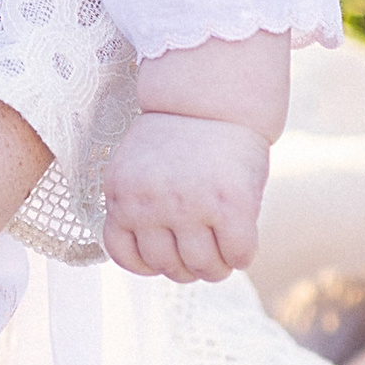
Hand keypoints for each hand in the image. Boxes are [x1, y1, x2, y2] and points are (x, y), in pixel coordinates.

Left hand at [101, 111, 269, 281]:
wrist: (213, 96)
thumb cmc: (179, 137)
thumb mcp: (140, 170)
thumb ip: (140, 208)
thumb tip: (157, 261)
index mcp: (121, 194)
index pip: (126, 256)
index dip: (150, 263)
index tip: (167, 253)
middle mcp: (150, 203)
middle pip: (169, 267)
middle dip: (188, 267)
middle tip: (203, 250)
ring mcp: (189, 205)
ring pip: (204, 269)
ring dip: (217, 267)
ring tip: (223, 250)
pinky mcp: (230, 205)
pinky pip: (238, 255)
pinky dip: (242, 255)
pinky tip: (241, 238)